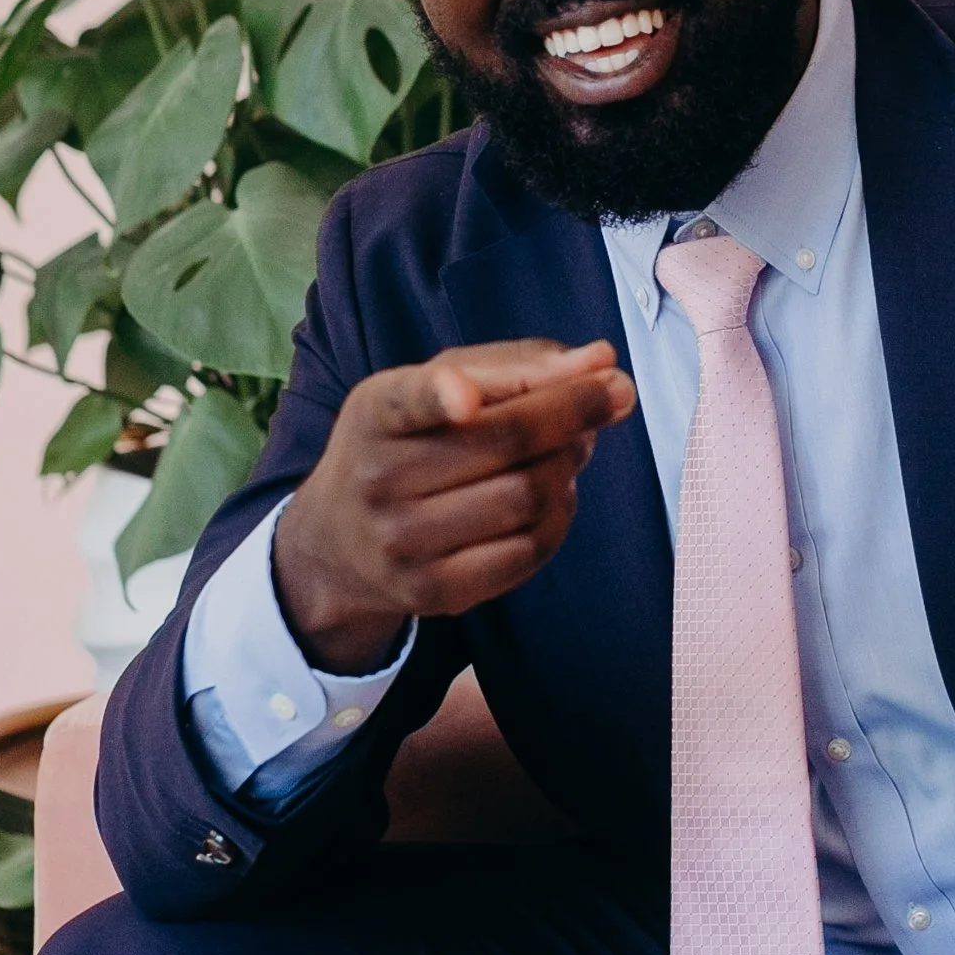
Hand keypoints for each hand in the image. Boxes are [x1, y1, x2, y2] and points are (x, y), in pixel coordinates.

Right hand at [273, 338, 635, 672]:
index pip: (408, 401)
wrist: (341, 540)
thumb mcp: (436, 384)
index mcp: (376, 412)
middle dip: (576, 410)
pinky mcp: (435, 592)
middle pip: (506, 440)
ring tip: (573, 446)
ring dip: (570, 463)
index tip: (465, 397)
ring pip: (527, 496)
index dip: (440, 397)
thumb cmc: (409, 440)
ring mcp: (404, 542)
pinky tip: (555, 494)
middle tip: (614, 393)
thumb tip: (601, 362)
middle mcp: (380, 479)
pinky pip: (528, 550)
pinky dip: (560, 515)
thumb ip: (518, 366)